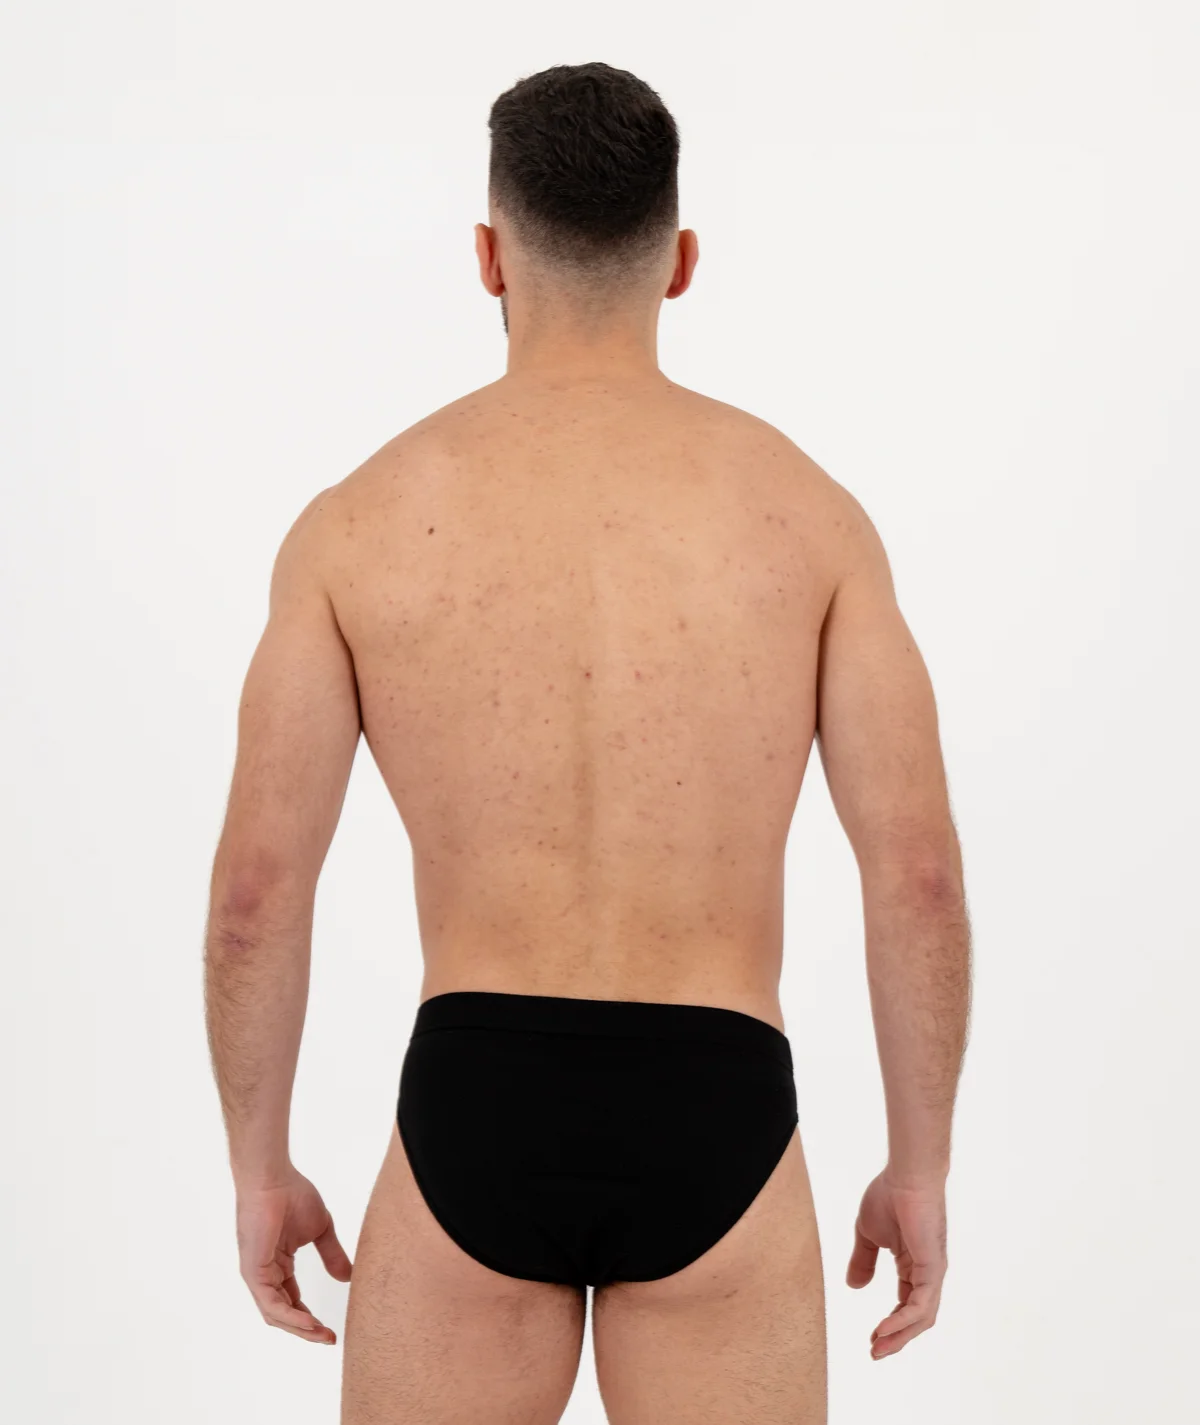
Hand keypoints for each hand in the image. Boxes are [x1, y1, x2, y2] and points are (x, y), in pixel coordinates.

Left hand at [235, 1166, 353, 1343]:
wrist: (274, 1179)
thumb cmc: (292, 1195)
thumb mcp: (321, 1229)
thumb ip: (331, 1254)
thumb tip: (347, 1277)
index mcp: (278, 1265)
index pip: (292, 1300)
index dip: (310, 1317)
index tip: (331, 1329)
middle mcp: (266, 1274)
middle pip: (283, 1313)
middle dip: (307, 1329)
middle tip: (329, 1338)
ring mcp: (257, 1275)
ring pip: (276, 1314)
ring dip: (300, 1328)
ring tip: (322, 1334)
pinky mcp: (254, 1272)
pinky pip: (270, 1304)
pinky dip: (290, 1316)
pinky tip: (308, 1322)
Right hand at [847, 1170, 946, 1358]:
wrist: (905, 1176)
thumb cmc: (889, 1196)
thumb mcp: (867, 1234)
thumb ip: (863, 1260)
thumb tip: (854, 1287)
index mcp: (913, 1266)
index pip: (906, 1304)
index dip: (891, 1324)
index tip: (871, 1338)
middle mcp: (927, 1273)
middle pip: (916, 1317)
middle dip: (896, 1338)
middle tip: (875, 1353)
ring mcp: (932, 1272)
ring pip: (921, 1317)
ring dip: (900, 1336)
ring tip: (878, 1347)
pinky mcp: (933, 1268)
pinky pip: (921, 1304)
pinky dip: (903, 1320)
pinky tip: (885, 1328)